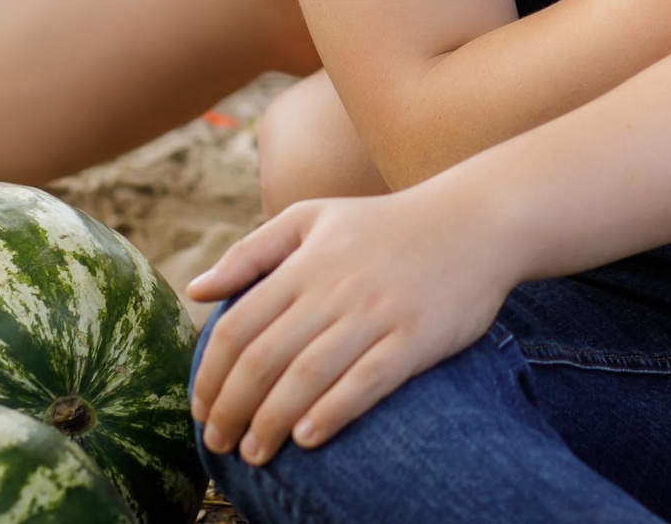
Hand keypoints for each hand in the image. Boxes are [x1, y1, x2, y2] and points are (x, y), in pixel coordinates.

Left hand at [186, 185, 517, 458]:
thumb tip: (195, 291)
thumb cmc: (385, 225)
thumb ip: (251, 252)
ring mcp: (377, 313)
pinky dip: (332, 412)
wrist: (474, 221)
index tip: (200, 411)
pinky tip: (308, 438)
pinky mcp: (416, 337)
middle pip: (265, 359)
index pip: (238, 328)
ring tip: (255, 452)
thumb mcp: (311, 218)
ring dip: (271, 421)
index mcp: (305, 263)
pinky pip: (367, 381)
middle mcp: (335, 288)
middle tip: (219, 443)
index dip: (210, 376)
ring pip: (308, 376)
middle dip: (232, 409)